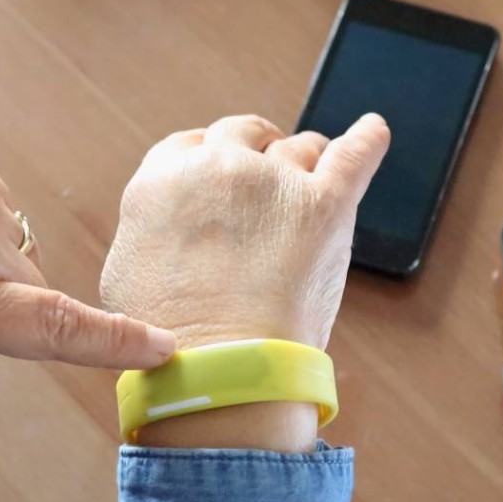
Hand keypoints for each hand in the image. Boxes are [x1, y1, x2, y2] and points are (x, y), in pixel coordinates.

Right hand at [99, 114, 388, 450]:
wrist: (218, 371)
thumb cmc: (171, 339)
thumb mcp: (127, 272)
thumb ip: (151, 231)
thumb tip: (172, 226)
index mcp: (160, 180)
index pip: (193, 145)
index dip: (214, 157)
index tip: (227, 170)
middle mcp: (215, 167)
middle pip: (244, 135)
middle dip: (258, 151)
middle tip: (271, 174)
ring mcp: (273, 182)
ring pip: (298, 148)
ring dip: (306, 159)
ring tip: (316, 174)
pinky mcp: (324, 204)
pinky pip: (354, 153)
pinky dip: (368, 139)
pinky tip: (374, 130)